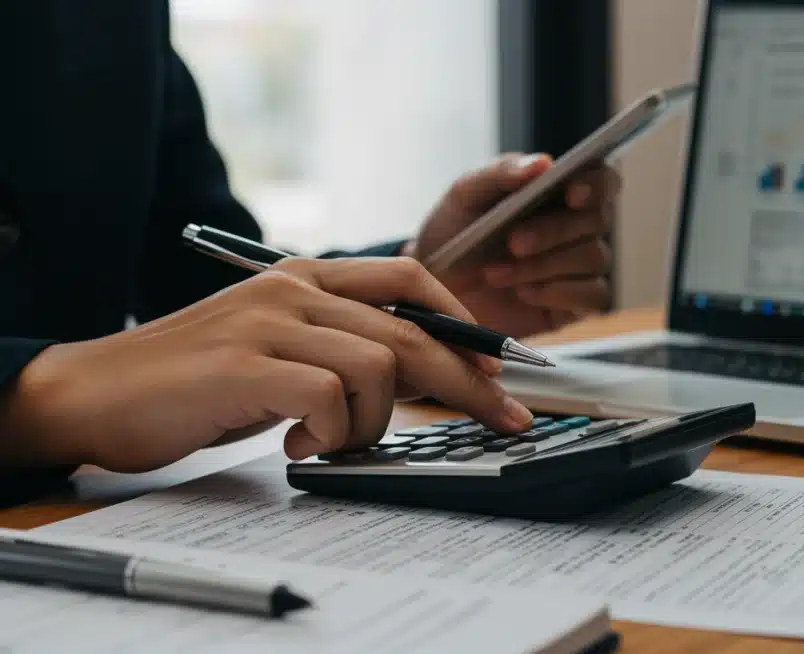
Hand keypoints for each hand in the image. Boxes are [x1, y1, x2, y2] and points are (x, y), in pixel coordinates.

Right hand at [0, 257, 533, 472]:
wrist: (95, 392)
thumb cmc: (195, 380)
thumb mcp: (281, 351)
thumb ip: (343, 349)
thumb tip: (423, 373)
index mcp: (306, 277)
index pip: (411, 278)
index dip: (463, 322)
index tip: (496, 366)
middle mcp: (293, 289)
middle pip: (412, 329)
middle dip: (469, 380)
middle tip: (504, 418)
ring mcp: (269, 323)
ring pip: (381, 365)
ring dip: (374, 422)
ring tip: (332, 443)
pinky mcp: (246, 365)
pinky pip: (331, 398)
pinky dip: (331, 435)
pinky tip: (295, 447)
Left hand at [407, 153, 620, 336]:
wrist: (435, 288)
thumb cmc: (455, 234)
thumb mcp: (465, 196)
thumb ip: (500, 174)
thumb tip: (543, 163)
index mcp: (560, 192)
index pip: (602, 180)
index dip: (597, 184)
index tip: (573, 193)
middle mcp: (578, 228)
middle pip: (596, 220)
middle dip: (555, 230)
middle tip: (513, 242)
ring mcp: (580, 268)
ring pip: (593, 258)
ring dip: (543, 265)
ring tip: (496, 273)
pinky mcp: (576, 305)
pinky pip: (593, 296)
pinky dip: (558, 293)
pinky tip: (524, 293)